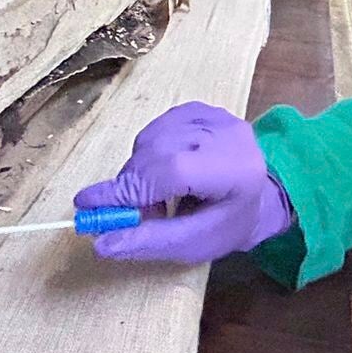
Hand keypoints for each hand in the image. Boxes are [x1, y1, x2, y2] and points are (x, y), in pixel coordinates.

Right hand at [73, 102, 292, 262]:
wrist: (263, 193)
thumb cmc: (230, 223)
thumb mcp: (194, 244)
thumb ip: (149, 242)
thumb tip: (100, 243)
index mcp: (236, 170)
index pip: (173, 170)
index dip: (130, 188)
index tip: (88, 204)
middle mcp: (228, 134)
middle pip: (157, 152)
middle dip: (132, 186)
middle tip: (129, 215)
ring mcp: (214, 115)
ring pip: (151, 139)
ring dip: (140, 171)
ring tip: (156, 199)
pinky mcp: (200, 108)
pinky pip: (156, 129)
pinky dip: (148, 153)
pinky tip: (163, 174)